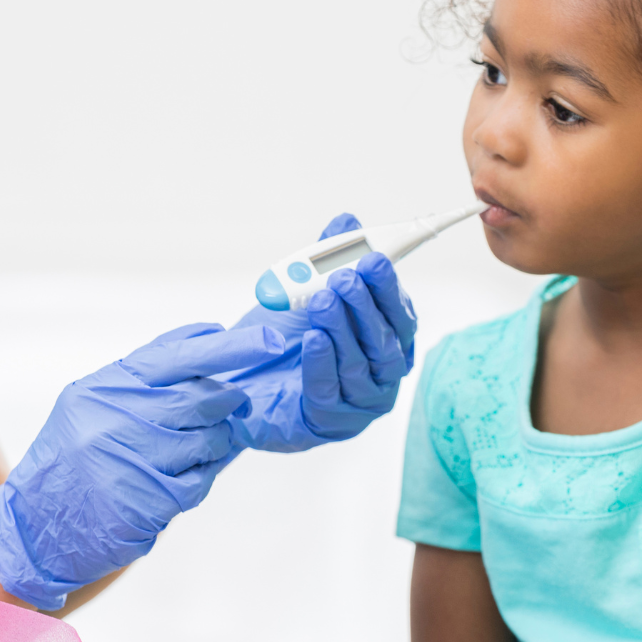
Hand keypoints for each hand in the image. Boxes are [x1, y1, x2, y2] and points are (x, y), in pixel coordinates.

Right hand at [0, 321, 282, 609]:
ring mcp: (133, 460)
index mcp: (107, 386)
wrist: (36, 527)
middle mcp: (117, 418)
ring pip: (208, 440)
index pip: (180, 355)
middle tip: (236, 401)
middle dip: (228, 400)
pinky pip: (200, 481)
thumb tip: (212, 340)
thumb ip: (147, 376)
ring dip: (214, 443)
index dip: (231, 346)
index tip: (271, 338)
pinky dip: (199, 477)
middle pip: (202, 398)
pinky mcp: (148, 501)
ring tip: (189, 450)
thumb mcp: (94, 402)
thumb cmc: (72, 458)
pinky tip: (176, 479)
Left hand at [224, 213, 420, 452]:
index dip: (388, 288)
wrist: (241, 381)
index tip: (374, 261)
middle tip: (345, 278)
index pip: (399, 314)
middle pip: (386, 341)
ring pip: (361, 365)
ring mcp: (360, 402)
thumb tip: (346, 220)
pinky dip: (323, 362)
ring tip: (322, 301)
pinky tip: (313, 338)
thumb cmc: (284, 338)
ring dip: (342, 329)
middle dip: (365, 306)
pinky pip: (330, 390)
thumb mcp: (304, 291)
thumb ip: (327, 259)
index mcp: (387, 340)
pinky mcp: (330, 422)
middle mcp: (382, 373)